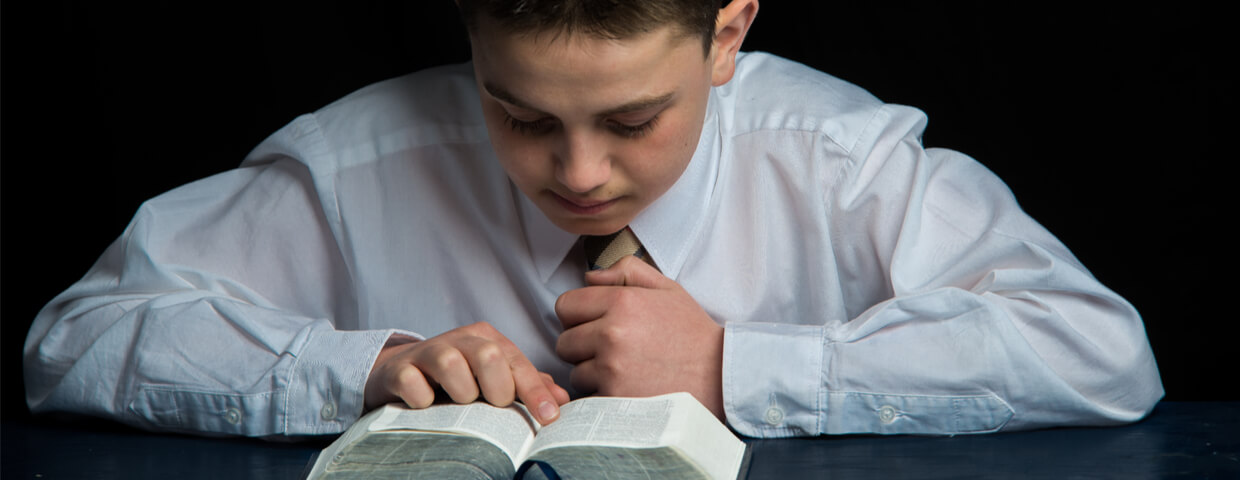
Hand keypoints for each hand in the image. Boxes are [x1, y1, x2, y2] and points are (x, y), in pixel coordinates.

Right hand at [364, 322, 570, 424]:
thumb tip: (561, 400)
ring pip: (450, 363)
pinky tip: (425, 405)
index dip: (535, 391)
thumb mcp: (492, 379)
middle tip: (493, 405)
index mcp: (486, 339)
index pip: (517, 362)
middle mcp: (459, 340)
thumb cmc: (456, 379)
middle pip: (488, 355)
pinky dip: (422, 398)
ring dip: (461, 392)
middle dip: (497, 388)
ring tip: (459, 403)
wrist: (400, 373)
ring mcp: (426, 352)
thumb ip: (526, 386)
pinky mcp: (398, 369)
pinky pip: (412, 381)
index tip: (549, 418)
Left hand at [555, 256, 724, 418]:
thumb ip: (626, 272)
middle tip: (611, 350)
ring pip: (575, 372)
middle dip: (582, 346)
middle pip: (564, 342)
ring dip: (592, 374)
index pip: (565, 306)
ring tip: (623, 371)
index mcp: (622, 301)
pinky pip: (588, 397)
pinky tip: (626, 388)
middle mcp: (612, 333)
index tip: (594, 324)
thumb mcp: (667, 289)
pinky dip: (601, 396)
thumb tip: (588, 276)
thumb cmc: (692, 333)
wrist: (721, 376)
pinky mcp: (614, 398)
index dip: (577, 316)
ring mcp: (611, 368)